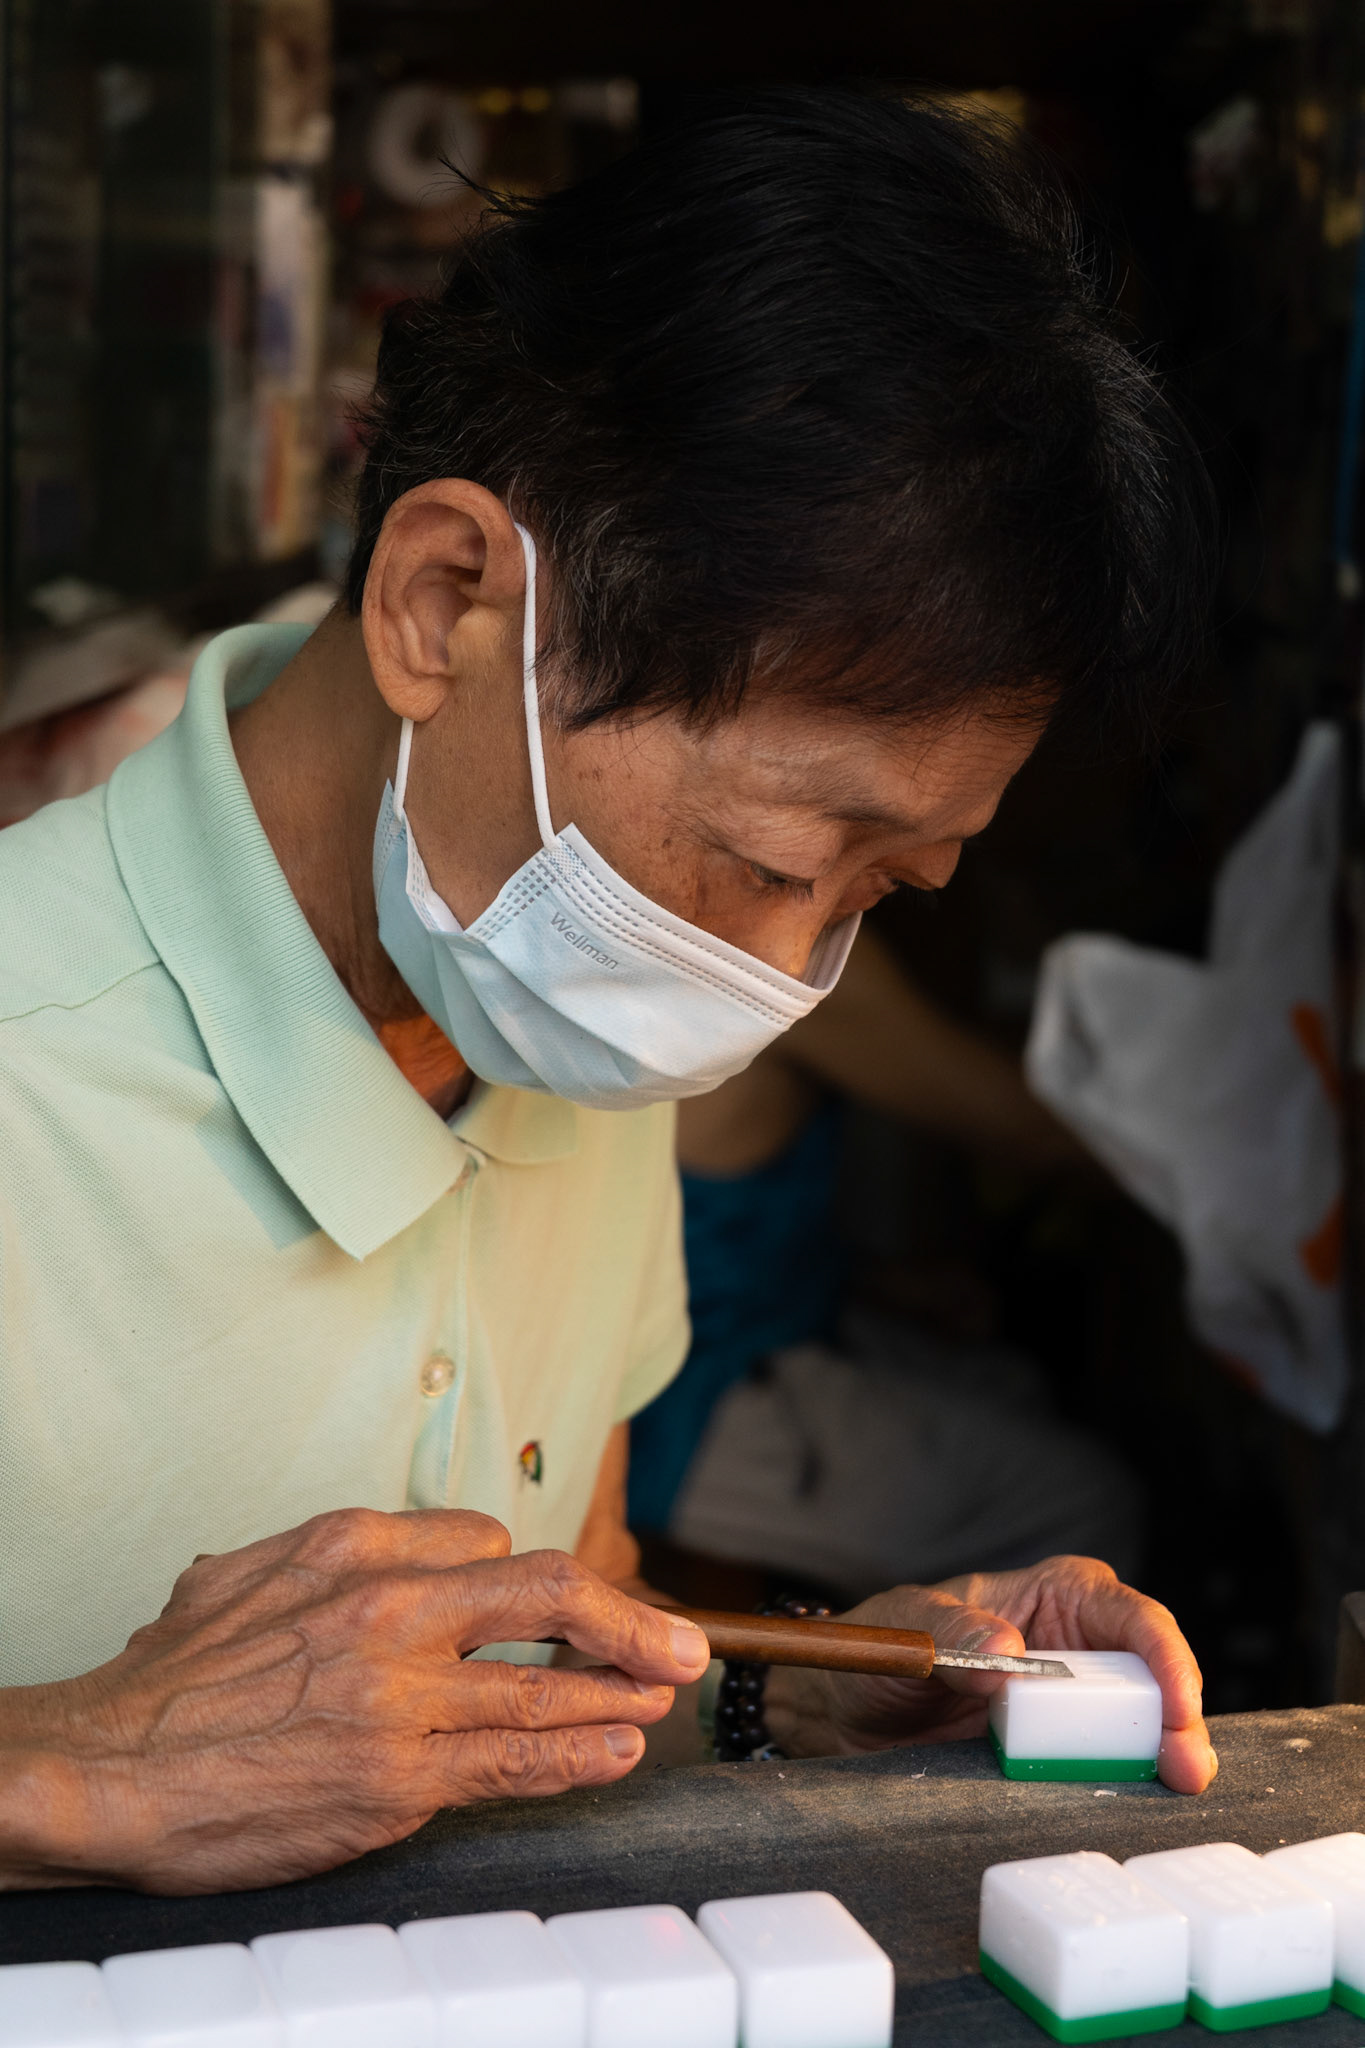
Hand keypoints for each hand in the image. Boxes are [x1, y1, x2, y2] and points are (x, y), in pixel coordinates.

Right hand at [0, 1508, 708, 1894]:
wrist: (106, 1769)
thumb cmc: (169, 1677)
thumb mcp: (247, 1569)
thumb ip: (335, 1553)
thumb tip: (403, 1552)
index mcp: (355, 1546)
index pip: (487, 1543)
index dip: (536, 1581)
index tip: (567, 1605)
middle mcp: (389, 1609)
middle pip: (547, 1593)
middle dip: (629, 1616)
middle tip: (683, 1638)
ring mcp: (398, 1698)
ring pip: (544, 1686)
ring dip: (622, 1689)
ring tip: (667, 1691)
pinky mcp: (396, 1781)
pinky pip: (512, 1762)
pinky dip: (579, 1753)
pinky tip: (618, 1748)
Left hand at [764, 1554, 1214, 1794]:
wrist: (845, 1708)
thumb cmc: (883, 1642)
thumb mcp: (909, 1627)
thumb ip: (954, 1635)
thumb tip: (1008, 1649)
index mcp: (1052, 1595)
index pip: (1128, 1614)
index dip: (1163, 1653)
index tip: (1176, 1698)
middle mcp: (1076, 1647)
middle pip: (1150, 1675)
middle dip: (1178, 1717)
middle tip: (1187, 1765)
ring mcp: (1070, 1706)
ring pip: (1137, 1727)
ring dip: (1162, 1757)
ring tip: (1177, 1788)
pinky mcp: (1056, 1754)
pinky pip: (1099, 1768)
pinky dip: (1124, 1785)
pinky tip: (1138, 1805)